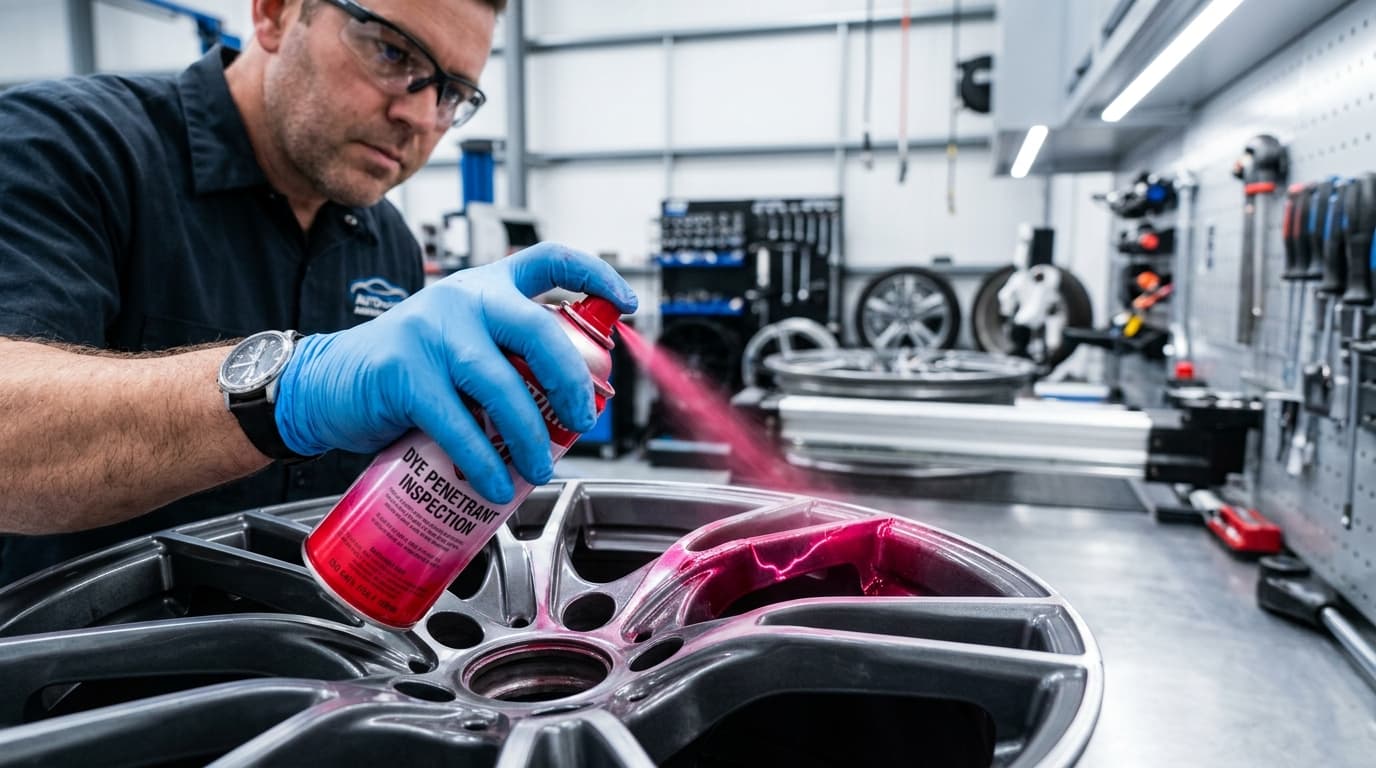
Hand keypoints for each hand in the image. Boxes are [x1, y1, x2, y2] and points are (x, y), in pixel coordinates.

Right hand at [274, 243, 636, 502]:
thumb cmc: (404, 372)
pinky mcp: (405, 373)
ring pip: (503, 385)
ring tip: (539, 466)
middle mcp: (462, 300)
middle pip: (538, 329)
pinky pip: (459, 424)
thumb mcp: (460, 347)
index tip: (627, 302)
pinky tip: (495, 483)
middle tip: (584, 417)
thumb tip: (567, 407)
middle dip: (572, 378)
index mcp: (484, 288)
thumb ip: (506, 359)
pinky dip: (485, 460)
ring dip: (531, 435)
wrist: (327, 384)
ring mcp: (431, 332)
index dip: (594, 276)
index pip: (548, 261)